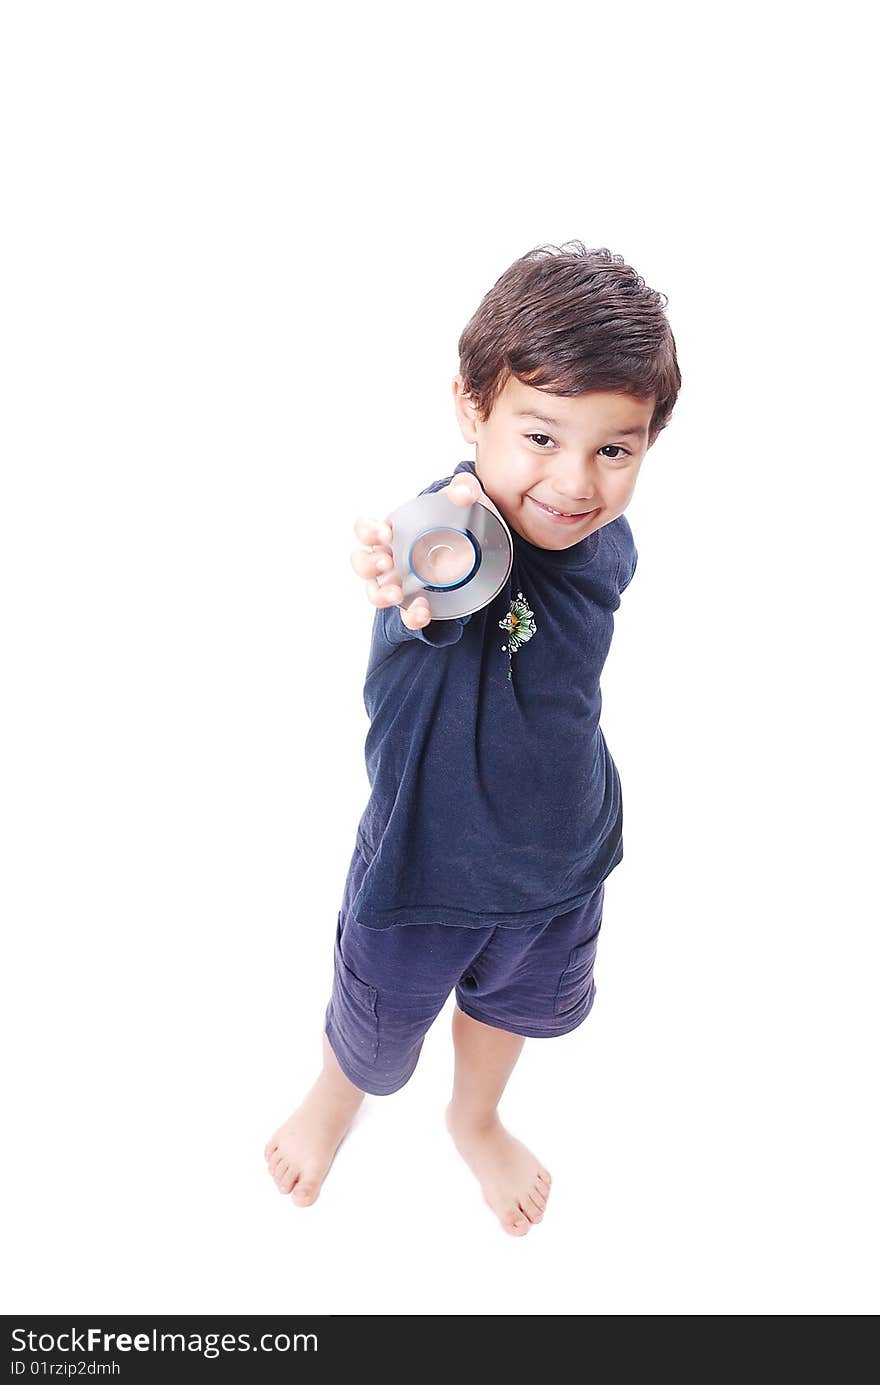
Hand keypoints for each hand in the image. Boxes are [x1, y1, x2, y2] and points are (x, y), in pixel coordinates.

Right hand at [351, 473, 482, 630]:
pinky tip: (423, 612)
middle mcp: (387, 557)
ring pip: (375, 592)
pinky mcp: (415, 602)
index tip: (386, 533)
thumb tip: (464, 492)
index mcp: (390, 531)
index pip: (364, 529)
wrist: (476, 545)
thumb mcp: (462, 499)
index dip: (368, 531)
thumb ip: (463, 489)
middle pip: (362, 563)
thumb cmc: (455, 518)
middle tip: (387, 562)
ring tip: (397, 594)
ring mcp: (398, 582)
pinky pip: (406, 615)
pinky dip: (411, 616)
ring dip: (381, 595)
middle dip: (368, 564)